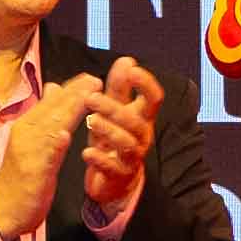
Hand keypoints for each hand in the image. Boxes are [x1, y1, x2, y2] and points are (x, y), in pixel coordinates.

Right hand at [0, 74, 99, 240]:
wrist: (4, 208)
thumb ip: (44, 115)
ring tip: (87, 98)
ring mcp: (28, 151)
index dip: (71, 89)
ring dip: (68, 112)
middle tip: (95, 80)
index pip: (51, 101)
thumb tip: (54, 86)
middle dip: (74, 94)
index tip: (90, 78)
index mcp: (27, 124)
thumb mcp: (34, 140)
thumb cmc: (22, 174)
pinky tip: (65, 136)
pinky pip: (44, 156)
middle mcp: (25, 133)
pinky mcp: (31, 171)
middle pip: (52, 109)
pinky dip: (53, 145)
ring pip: (50, 127)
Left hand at [76, 58, 163, 216]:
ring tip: (90, 121)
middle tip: (90, 98)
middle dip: (114, 107)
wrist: (115, 181)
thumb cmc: (113, 139)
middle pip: (134, 120)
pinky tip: (86, 152)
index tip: (132, 69)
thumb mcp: (115, 111)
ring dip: (108, 130)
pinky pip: (112, 167)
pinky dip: (100, 160)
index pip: (154, 98)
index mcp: (142, 117)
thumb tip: (127, 60)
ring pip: (125, 142)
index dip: (146, 83)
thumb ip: (119, 88)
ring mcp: (131, 156)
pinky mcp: (119, 175)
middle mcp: (141, 136)